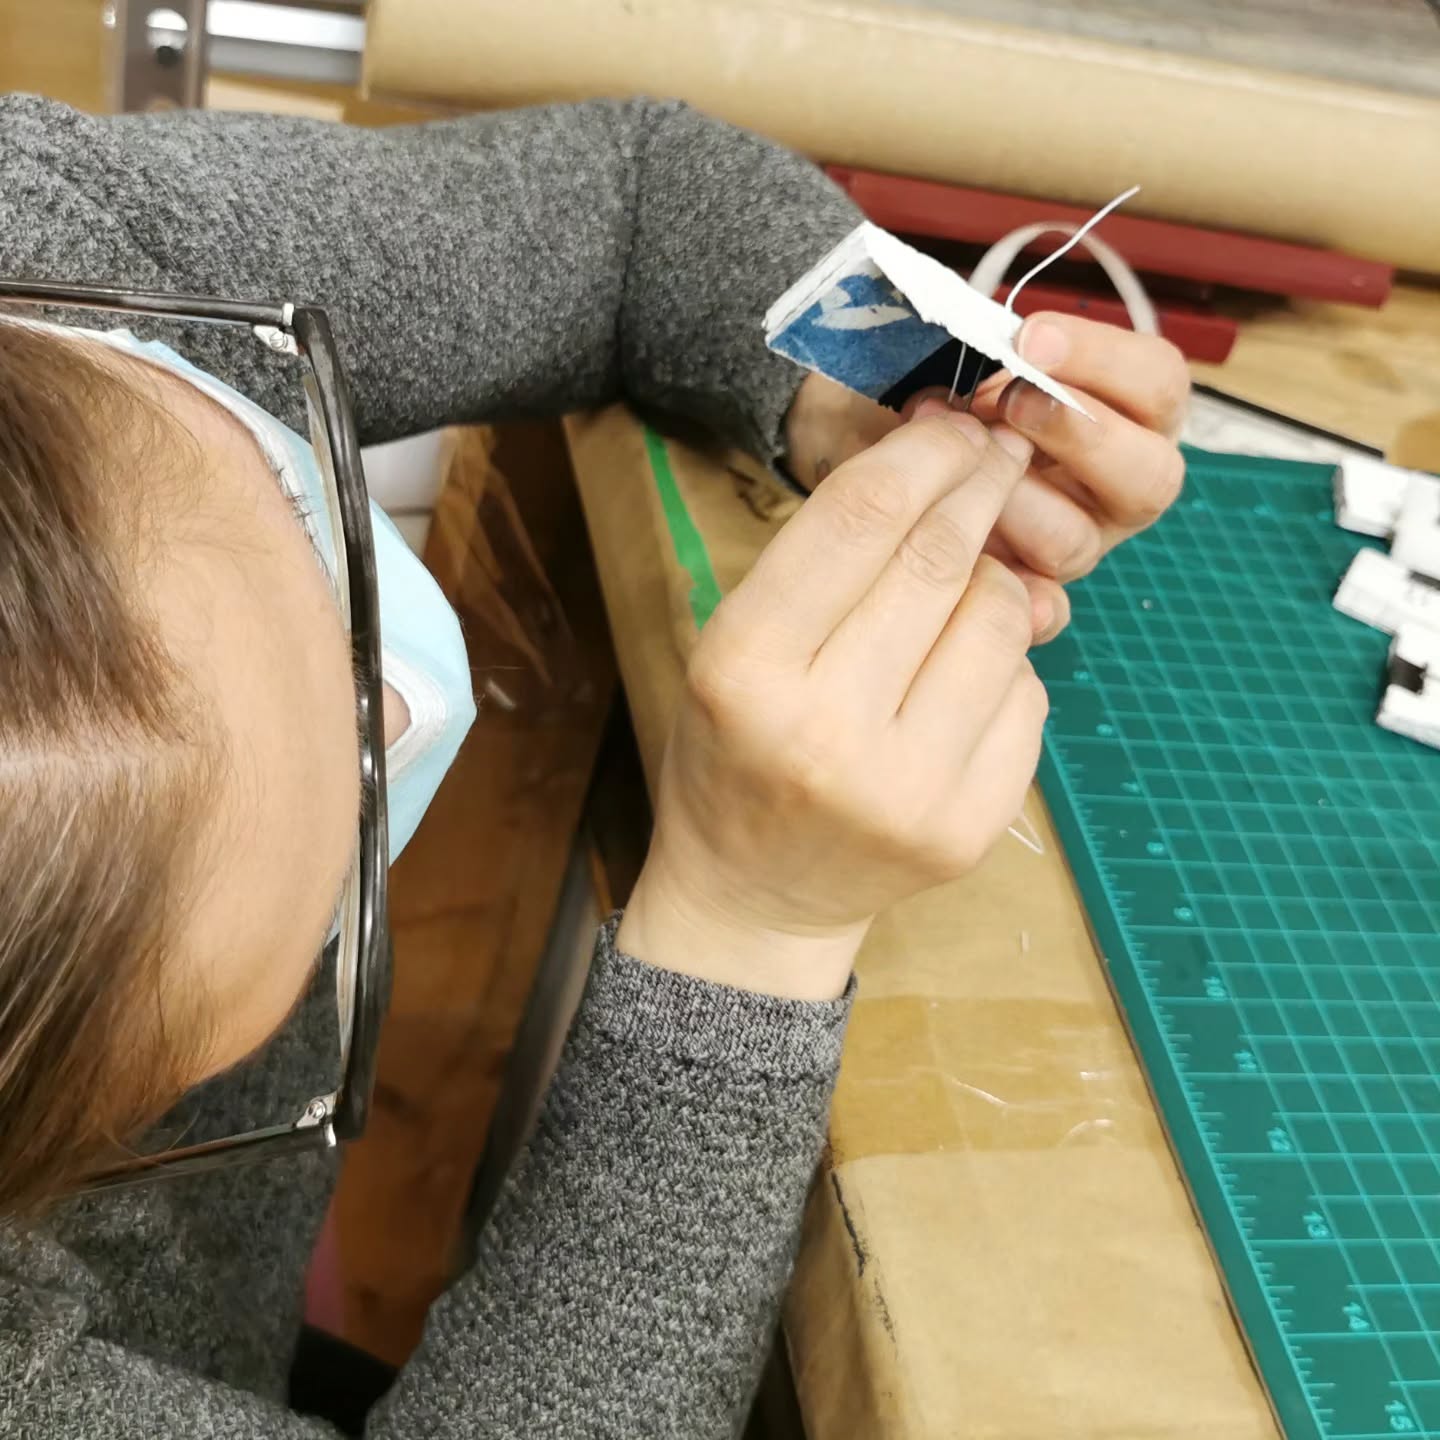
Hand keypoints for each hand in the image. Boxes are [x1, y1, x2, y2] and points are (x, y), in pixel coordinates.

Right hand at [619, 412, 1047, 1000]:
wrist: (754, 894)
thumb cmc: (735, 749)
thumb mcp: (733, 644)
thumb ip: (823, 562)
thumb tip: (947, 464)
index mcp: (746, 669)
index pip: (861, 519)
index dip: (924, 455)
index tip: (957, 428)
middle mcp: (826, 731)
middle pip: (941, 560)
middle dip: (979, 489)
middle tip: (996, 456)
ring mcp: (907, 790)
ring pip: (1000, 621)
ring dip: (994, 581)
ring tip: (963, 588)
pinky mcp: (968, 829)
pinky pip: (1027, 697)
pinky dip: (1004, 666)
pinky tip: (962, 677)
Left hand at [782, 315, 1189, 640]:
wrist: (863, 461)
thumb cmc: (918, 399)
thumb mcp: (938, 361)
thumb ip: (967, 353)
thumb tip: (967, 364)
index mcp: (1118, 412)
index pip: (1154, 381)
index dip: (1103, 359)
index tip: (1028, 340)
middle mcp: (1110, 486)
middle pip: (1153, 475)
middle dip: (1082, 436)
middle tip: (1012, 407)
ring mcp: (1072, 546)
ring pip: (1080, 543)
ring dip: (1022, 505)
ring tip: (962, 478)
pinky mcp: (1028, 599)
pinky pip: (1038, 608)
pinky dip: (1010, 593)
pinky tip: (978, 565)